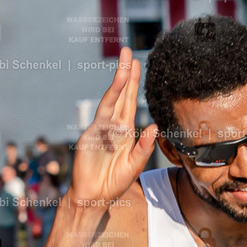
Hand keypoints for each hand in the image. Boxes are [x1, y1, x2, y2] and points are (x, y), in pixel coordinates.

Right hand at [70, 47, 157, 209]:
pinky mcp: (92, 134)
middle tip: (129, 50)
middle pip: (121, 95)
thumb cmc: (114, 183)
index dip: (134, 85)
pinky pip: (103, 115)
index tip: (139, 65)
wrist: (94, 196)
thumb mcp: (135, 166)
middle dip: (126, 74)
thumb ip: (145, 147)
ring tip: (124, 61)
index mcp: (125, 132)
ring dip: (118, 81)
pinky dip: (111, 103)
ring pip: (111, 99)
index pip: (130, 103)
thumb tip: (155, 125)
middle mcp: (113, 126)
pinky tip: (119, 90)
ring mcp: (101, 128)